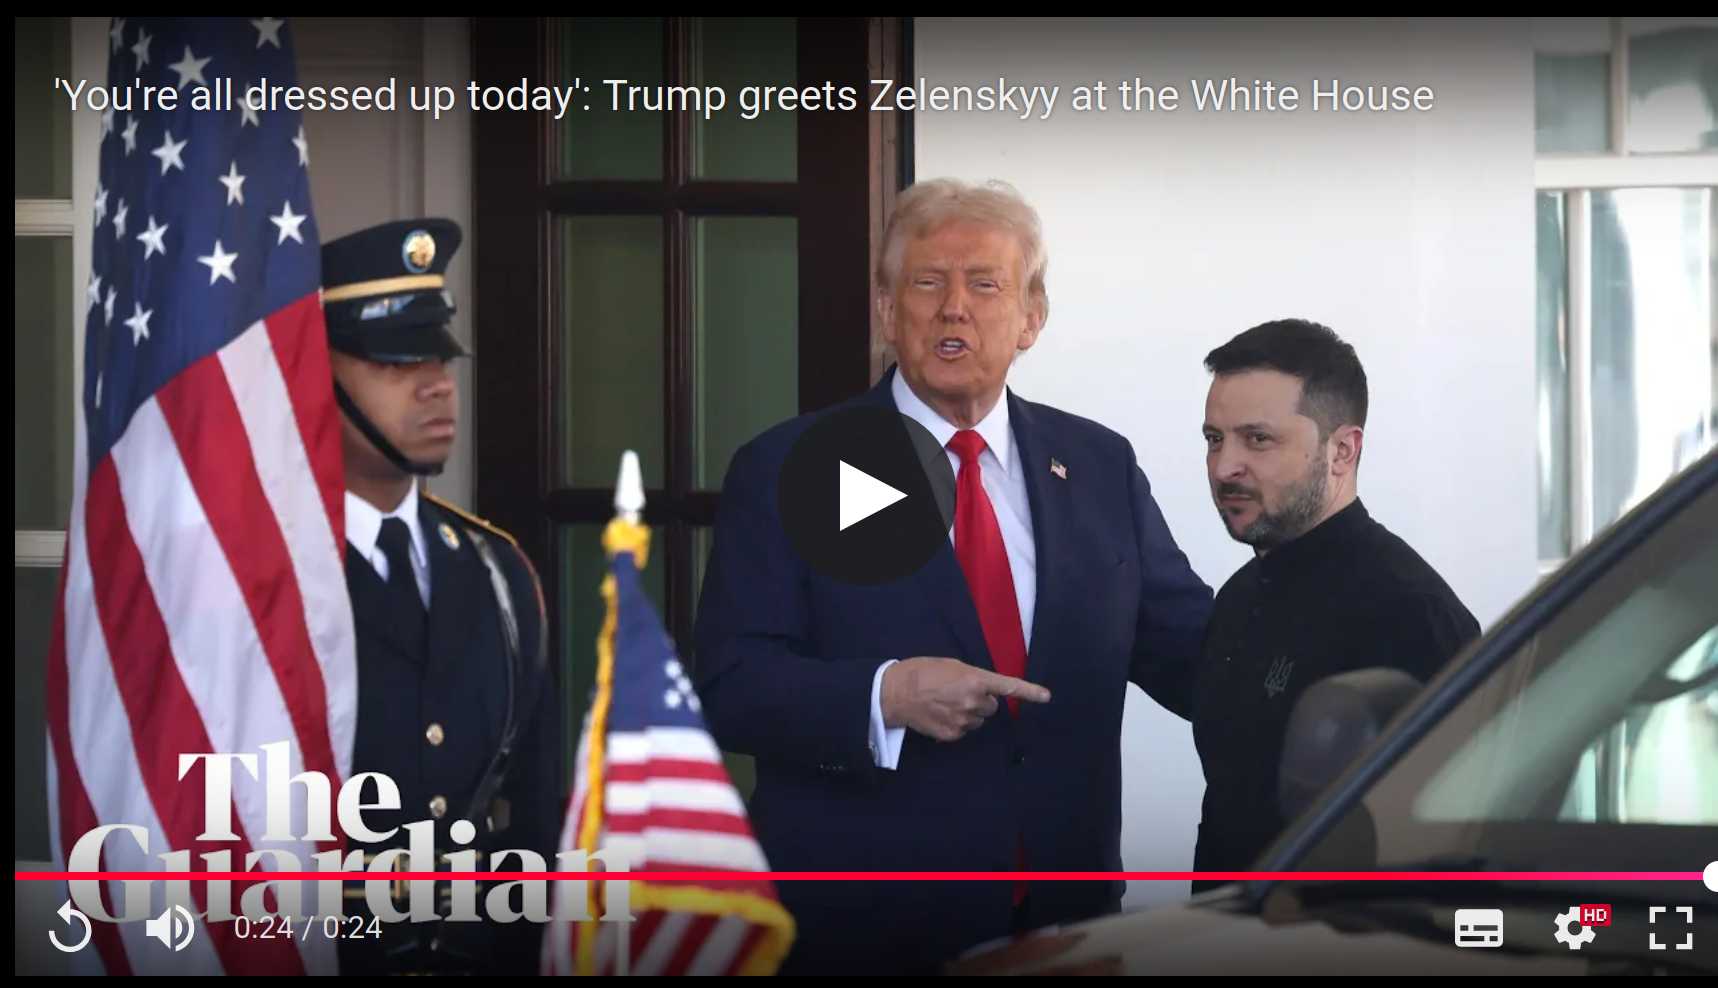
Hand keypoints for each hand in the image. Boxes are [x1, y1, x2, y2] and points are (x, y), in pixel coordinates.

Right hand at [880, 657, 1050, 741]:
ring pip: (978, 720)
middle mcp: (974, 702)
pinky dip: (956, 724)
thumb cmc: (922, 672)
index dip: (1030, 692)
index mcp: (975, 680)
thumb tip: (983, 690)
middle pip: (992, 707)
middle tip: (961, 693)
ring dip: (969, 713)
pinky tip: (940, 715)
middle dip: (982, 701)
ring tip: (946, 704)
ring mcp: (964, 721)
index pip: (1009, 687)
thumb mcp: (951, 666)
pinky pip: (964, 730)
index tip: (1047, 697)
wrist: (895, 693)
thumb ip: (972, 677)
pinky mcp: (953, 735)